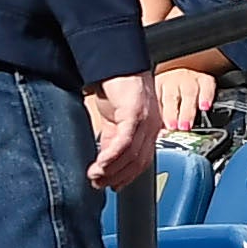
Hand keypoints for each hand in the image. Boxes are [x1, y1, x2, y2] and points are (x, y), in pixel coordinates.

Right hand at [83, 70, 161, 191]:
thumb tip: (103, 161)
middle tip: (98, 184)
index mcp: (149, 129)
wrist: (117, 62)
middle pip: (138, 162)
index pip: (142, 161)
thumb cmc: (118, 86)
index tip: (112, 186)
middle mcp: (151, 126)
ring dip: (111, 170)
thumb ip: (112, 140)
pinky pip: (125, 141)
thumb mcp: (114, 119)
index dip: (127, 177)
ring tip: (95, 176)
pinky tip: (100, 163)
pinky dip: (112, 155)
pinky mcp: (134, 112)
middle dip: (117, 177)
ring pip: (131, 155)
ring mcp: (145, 120)